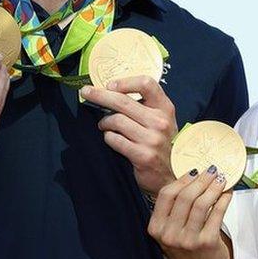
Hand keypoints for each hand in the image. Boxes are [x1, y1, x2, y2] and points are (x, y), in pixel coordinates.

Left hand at [81, 76, 176, 194]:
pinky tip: (111, 139)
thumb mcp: (161, 121)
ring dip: (104, 122)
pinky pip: (115, 140)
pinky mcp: (143, 155)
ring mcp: (152, 139)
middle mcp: (160, 121)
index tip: (110, 85)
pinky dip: (108, 137)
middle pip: (124, 101)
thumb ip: (143, 107)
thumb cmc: (161, 145)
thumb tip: (111, 93)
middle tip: (86, 92)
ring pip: (116, 120)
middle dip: (100, 95)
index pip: (146, 84)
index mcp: (165, 108)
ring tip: (104, 126)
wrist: (171, 176)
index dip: (125, 82)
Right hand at [148, 167, 232, 258]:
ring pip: (201, 203)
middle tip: (211, 171)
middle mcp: (169, 234)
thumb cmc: (188, 250)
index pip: (166, 195)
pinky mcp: (206, 242)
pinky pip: (216, 213)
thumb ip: (175, 209)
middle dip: (201, 180)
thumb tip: (192, 177)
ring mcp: (188, 239)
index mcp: (156, 228)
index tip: (194, 171)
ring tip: (221, 180)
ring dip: (213, 187)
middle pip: (184, 196)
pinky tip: (227, 194)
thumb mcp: (172, 231)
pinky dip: (223, 200)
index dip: (182, 180)